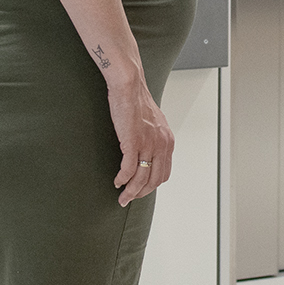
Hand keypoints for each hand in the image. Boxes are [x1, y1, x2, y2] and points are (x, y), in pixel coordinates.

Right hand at [107, 75, 172, 204]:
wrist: (130, 86)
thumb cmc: (137, 101)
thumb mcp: (153, 123)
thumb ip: (153, 138)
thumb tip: (146, 151)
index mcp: (167, 141)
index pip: (163, 173)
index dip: (151, 186)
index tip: (140, 190)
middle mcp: (161, 145)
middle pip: (154, 180)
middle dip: (141, 193)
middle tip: (129, 199)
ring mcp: (148, 145)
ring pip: (141, 179)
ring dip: (131, 192)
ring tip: (122, 197)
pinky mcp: (133, 142)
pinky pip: (128, 169)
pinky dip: (122, 179)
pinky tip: (117, 182)